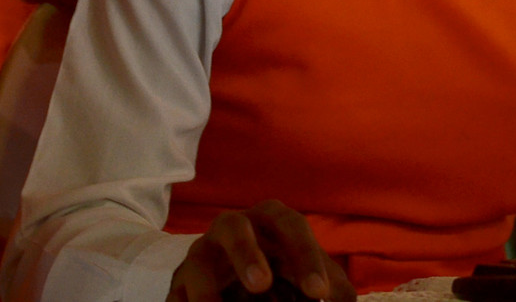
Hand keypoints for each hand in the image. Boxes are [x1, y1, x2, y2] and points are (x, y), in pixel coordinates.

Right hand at [168, 201, 352, 301]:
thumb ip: (331, 288)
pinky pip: (179, 291)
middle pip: (234, 227)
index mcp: (272, 221)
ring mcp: (203, 254)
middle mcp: (233, 229)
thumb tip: (336, 300)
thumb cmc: (285, 271)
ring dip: (207, 289)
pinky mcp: (182, 282)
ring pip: (197, 260)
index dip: (305, 256)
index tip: (318, 291)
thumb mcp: (310, 276)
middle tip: (260, 283)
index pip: (291, 226)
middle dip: (245, 252)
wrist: (244, 281)